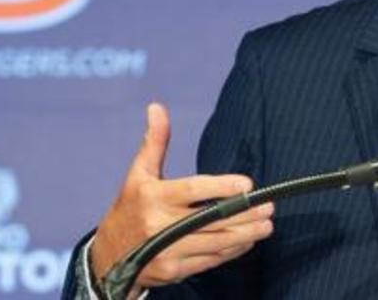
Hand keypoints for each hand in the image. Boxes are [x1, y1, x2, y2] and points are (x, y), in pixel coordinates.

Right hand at [90, 103, 273, 292]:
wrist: (109, 256)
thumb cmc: (130, 207)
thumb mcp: (138, 173)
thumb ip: (154, 141)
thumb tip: (156, 107)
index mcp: (152, 196)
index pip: (193, 190)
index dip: (221, 187)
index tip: (247, 184)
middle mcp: (159, 225)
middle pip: (210, 219)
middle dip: (243, 214)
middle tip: (269, 207)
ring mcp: (166, 251)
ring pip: (213, 243)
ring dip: (244, 235)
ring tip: (266, 226)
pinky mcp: (172, 271)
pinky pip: (208, 261)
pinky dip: (231, 252)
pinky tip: (247, 241)